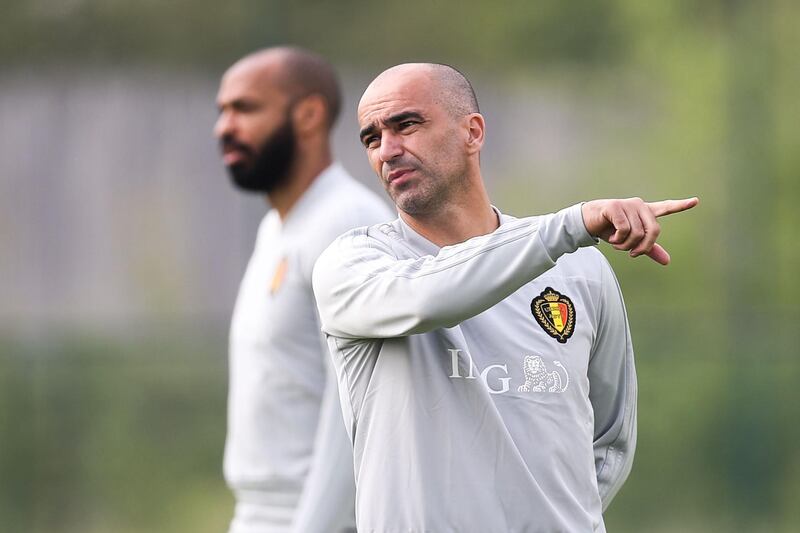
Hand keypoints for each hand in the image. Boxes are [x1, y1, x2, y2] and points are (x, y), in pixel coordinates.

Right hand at [581, 197, 698, 264]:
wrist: (587, 222)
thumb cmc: (610, 229)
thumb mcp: (631, 241)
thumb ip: (648, 249)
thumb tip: (668, 261)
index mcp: (644, 212)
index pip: (665, 208)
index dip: (680, 206)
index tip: (696, 201)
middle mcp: (639, 205)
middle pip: (654, 230)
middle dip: (643, 247)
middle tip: (632, 254)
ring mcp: (628, 205)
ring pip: (637, 233)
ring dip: (626, 245)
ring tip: (617, 243)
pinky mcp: (615, 207)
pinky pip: (625, 229)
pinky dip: (619, 239)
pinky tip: (612, 238)